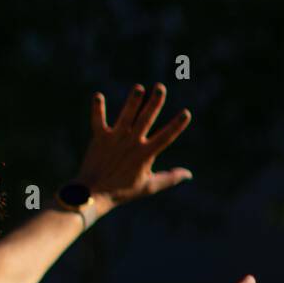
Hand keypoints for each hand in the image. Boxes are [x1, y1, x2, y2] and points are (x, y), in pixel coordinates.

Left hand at [75, 82, 192, 213]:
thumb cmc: (123, 191)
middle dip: (154, 103)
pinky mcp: (99, 138)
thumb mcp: (149, 187)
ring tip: (138, 88)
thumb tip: (189, 174)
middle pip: (145, 120)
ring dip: (132, 102)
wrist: (94, 194)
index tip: (186, 113)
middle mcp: (131, 143)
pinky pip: (98, 121)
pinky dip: (97, 109)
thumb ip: (169, 178)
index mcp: (144, 154)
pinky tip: (98, 96)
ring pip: (125, 117)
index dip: (176, 125)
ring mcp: (115, 139)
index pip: (165, 137)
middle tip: (160, 88)